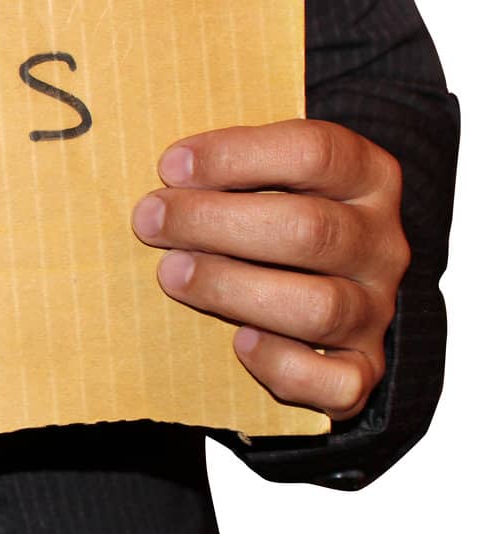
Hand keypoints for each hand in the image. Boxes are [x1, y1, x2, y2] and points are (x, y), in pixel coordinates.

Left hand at [130, 120, 408, 420]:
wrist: (325, 297)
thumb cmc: (276, 223)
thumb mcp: (268, 179)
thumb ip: (229, 171)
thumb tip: (164, 172)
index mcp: (368, 180)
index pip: (317, 153)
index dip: (239, 155)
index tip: (173, 165)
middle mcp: (380, 245)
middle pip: (310, 229)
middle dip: (216, 222)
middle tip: (152, 220)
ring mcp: (375, 310)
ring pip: (318, 305)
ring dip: (232, 287)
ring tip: (173, 273)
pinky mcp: (362, 369)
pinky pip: (335, 381)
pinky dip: (282, 364)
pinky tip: (239, 342)